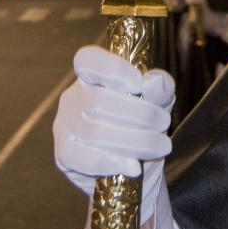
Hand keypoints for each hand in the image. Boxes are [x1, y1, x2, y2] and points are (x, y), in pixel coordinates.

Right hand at [54, 46, 174, 227]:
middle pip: (100, 100)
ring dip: (134, 141)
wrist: (135, 168)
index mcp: (93, 75)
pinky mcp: (64, 155)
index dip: (113, 70)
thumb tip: (151, 83)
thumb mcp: (160, 102)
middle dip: (140, 114)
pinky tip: (133, 167)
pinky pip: (83, 158)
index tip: (139, 84)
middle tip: (163, 123)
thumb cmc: (144, 125)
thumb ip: (160, 88)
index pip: (89, 60)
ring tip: (159, 146)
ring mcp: (65, 125)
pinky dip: (111, 162)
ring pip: (95, 131)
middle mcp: (74, 96)